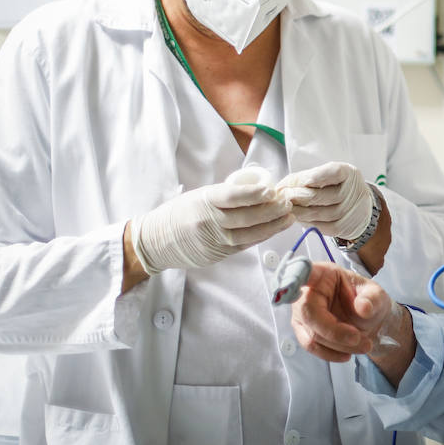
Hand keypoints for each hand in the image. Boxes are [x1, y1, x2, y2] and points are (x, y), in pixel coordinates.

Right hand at [131, 179, 293, 275]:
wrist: (155, 242)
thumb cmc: (179, 214)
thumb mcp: (197, 196)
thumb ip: (223, 196)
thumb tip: (256, 192)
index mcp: (202, 201)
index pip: (231, 197)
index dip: (253, 194)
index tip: (271, 190)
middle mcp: (208, 222)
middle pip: (245, 216)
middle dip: (271, 210)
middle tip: (287, 202)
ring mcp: (213, 240)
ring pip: (249, 234)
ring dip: (272, 226)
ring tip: (288, 217)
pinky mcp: (217, 254)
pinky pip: (244, 245)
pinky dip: (261, 237)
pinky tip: (274, 229)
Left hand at [277, 162, 373, 239]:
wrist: (360, 207)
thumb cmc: (338, 186)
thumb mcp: (328, 174)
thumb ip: (307, 177)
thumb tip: (281, 186)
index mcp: (349, 174)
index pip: (332, 173)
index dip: (311, 177)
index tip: (293, 181)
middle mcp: (352, 192)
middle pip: (319, 196)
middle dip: (296, 196)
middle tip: (283, 195)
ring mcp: (348, 212)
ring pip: (317, 213)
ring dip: (297, 210)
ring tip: (286, 206)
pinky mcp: (342, 227)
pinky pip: (319, 226)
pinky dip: (305, 222)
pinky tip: (298, 216)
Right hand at [291, 262, 408, 365]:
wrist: (367, 320)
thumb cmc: (367, 301)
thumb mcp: (376, 295)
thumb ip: (372, 299)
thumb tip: (363, 308)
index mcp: (322, 274)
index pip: (305, 273)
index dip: (296, 276)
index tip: (295, 280)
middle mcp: (306, 292)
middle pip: (310, 314)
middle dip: (336, 332)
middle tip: (360, 339)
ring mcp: (301, 313)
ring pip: (312, 335)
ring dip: (338, 346)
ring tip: (364, 346)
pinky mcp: (303, 330)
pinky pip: (311, 346)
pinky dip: (331, 354)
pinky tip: (347, 354)